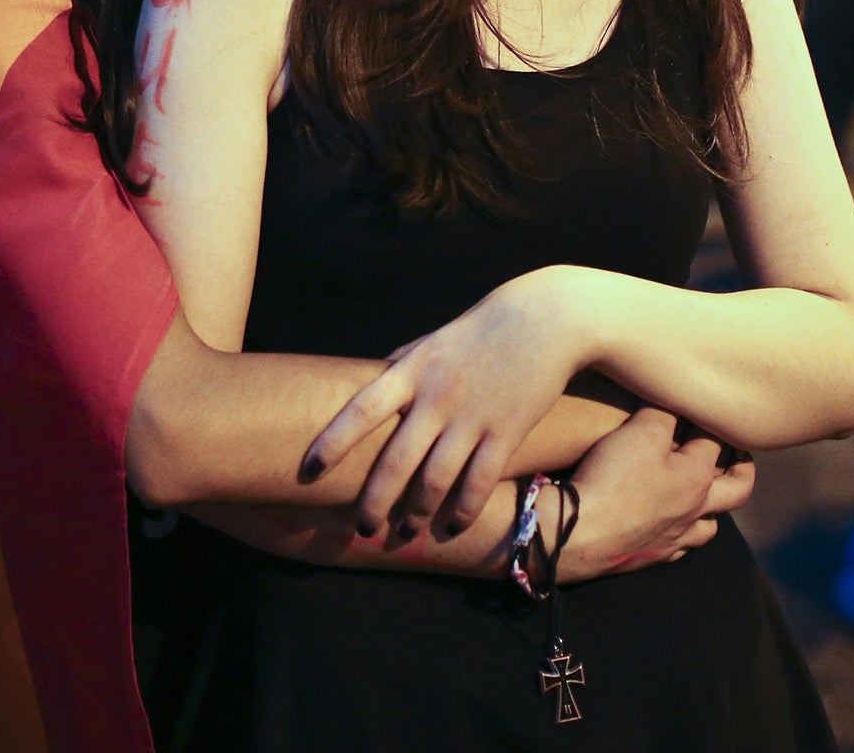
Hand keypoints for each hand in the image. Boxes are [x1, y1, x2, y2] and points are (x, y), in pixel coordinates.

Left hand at [302, 270, 583, 542]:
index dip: (332, 442)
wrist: (545, 319)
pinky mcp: (506, 431)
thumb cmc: (483, 330)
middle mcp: (438, 396)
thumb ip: (403, 363)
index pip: (361, 410)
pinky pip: (479, 482)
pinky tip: (451, 528)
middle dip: (375, 501)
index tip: (308, 470)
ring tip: (403, 533)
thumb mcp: (434, 340)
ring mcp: (473, 416)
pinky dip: (463, 511)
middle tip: (362, 528)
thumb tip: (374, 376)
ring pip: (435, 480)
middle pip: (396, 460)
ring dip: (416, 514)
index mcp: (414, 371)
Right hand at [556, 409, 755, 582]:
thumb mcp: (641, 431)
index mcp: (698, 478)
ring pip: (709, 527)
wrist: (578, 534)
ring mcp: (674, 538)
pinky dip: (682, 535)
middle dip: (742, 470)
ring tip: (707, 496)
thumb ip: (664, 411)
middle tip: (740, 456)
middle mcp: (695, 510)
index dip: (714, 422)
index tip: (709, 408)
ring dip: (714, 510)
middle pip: (736, 491)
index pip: (718, 442)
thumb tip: (677, 397)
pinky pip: (679, 548)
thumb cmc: (614, 479)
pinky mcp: (651, 556)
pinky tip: (671, 526)